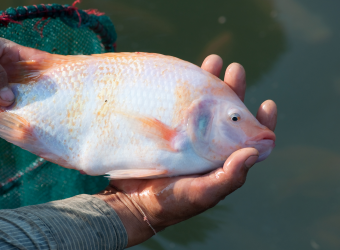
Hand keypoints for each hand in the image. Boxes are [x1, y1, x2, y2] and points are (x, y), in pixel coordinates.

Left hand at [0, 31, 47, 134]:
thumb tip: (10, 98)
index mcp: (8, 57)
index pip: (36, 63)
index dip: (52, 72)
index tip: (68, 84)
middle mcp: (4, 79)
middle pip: (30, 93)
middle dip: (38, 103)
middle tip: (48, 114)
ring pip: (13, 112)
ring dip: (15, 119)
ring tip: (12, 123)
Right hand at [95, 55, 276, 246]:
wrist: (131, 200)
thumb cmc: (171, 202)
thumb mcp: (203, 193)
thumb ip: (229, 176)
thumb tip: (255, 152)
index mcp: (221, 160)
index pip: (249, 139)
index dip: (261, 122)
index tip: (267, 103)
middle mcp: (207, 146)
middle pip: (227, 114)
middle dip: (233, 90)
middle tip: (235, 69)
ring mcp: (186, 136)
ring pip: (203, 105)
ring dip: (209, 83)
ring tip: (212, 60)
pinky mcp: (165, 129)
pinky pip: (178, 106)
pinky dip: (183, 90)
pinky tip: (183, 74)